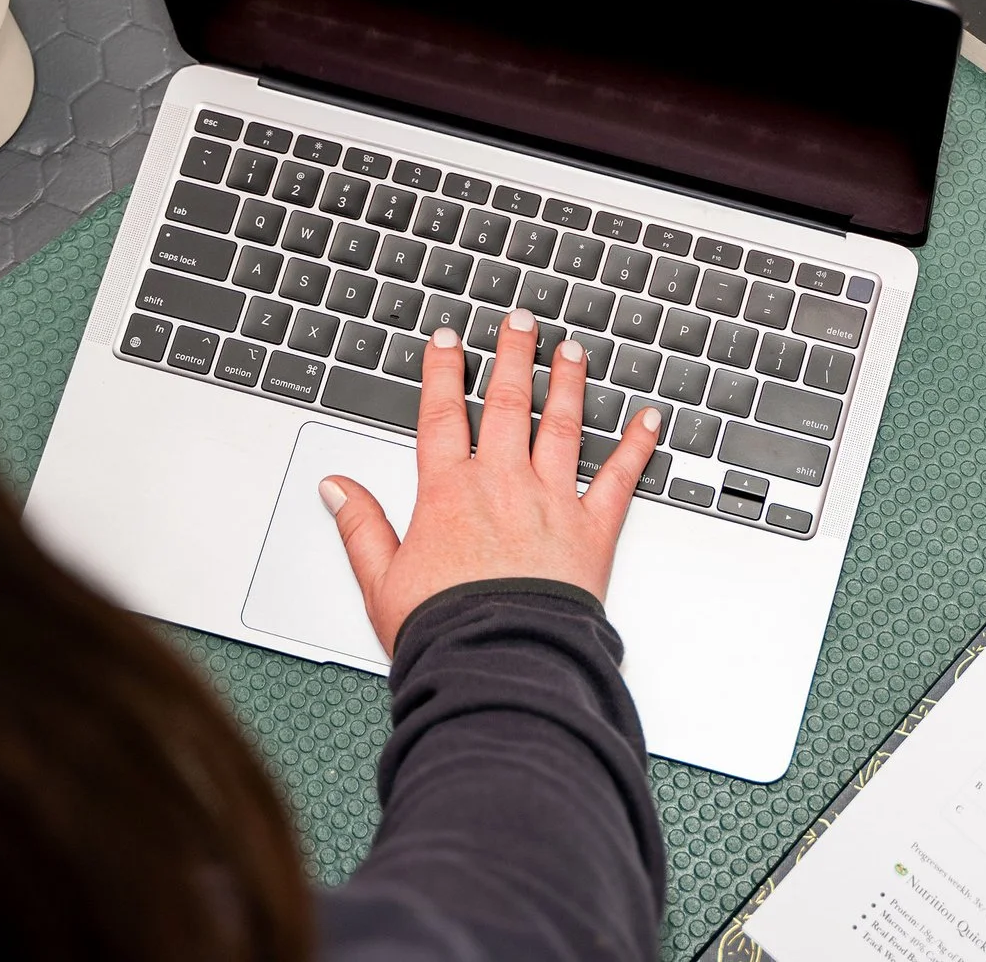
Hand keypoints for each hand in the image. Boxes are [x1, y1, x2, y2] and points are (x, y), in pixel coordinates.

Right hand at [321, 311, 666, 654]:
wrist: (497, 664)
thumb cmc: (443, 630)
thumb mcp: (381, 580)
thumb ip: (360, 527)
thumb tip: (335, 487)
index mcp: (449, 493)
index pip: (443, 415)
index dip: (444, 372)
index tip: (448, 341)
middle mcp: (503, 484)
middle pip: (509, 404)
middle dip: (514, 357)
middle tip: (521, 322)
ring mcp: (551, 502)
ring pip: (562, 426)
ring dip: (568, 384)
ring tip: (573, 351)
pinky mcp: (593, 530)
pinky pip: (619, 478)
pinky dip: (636, 446)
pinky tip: (649, 419)